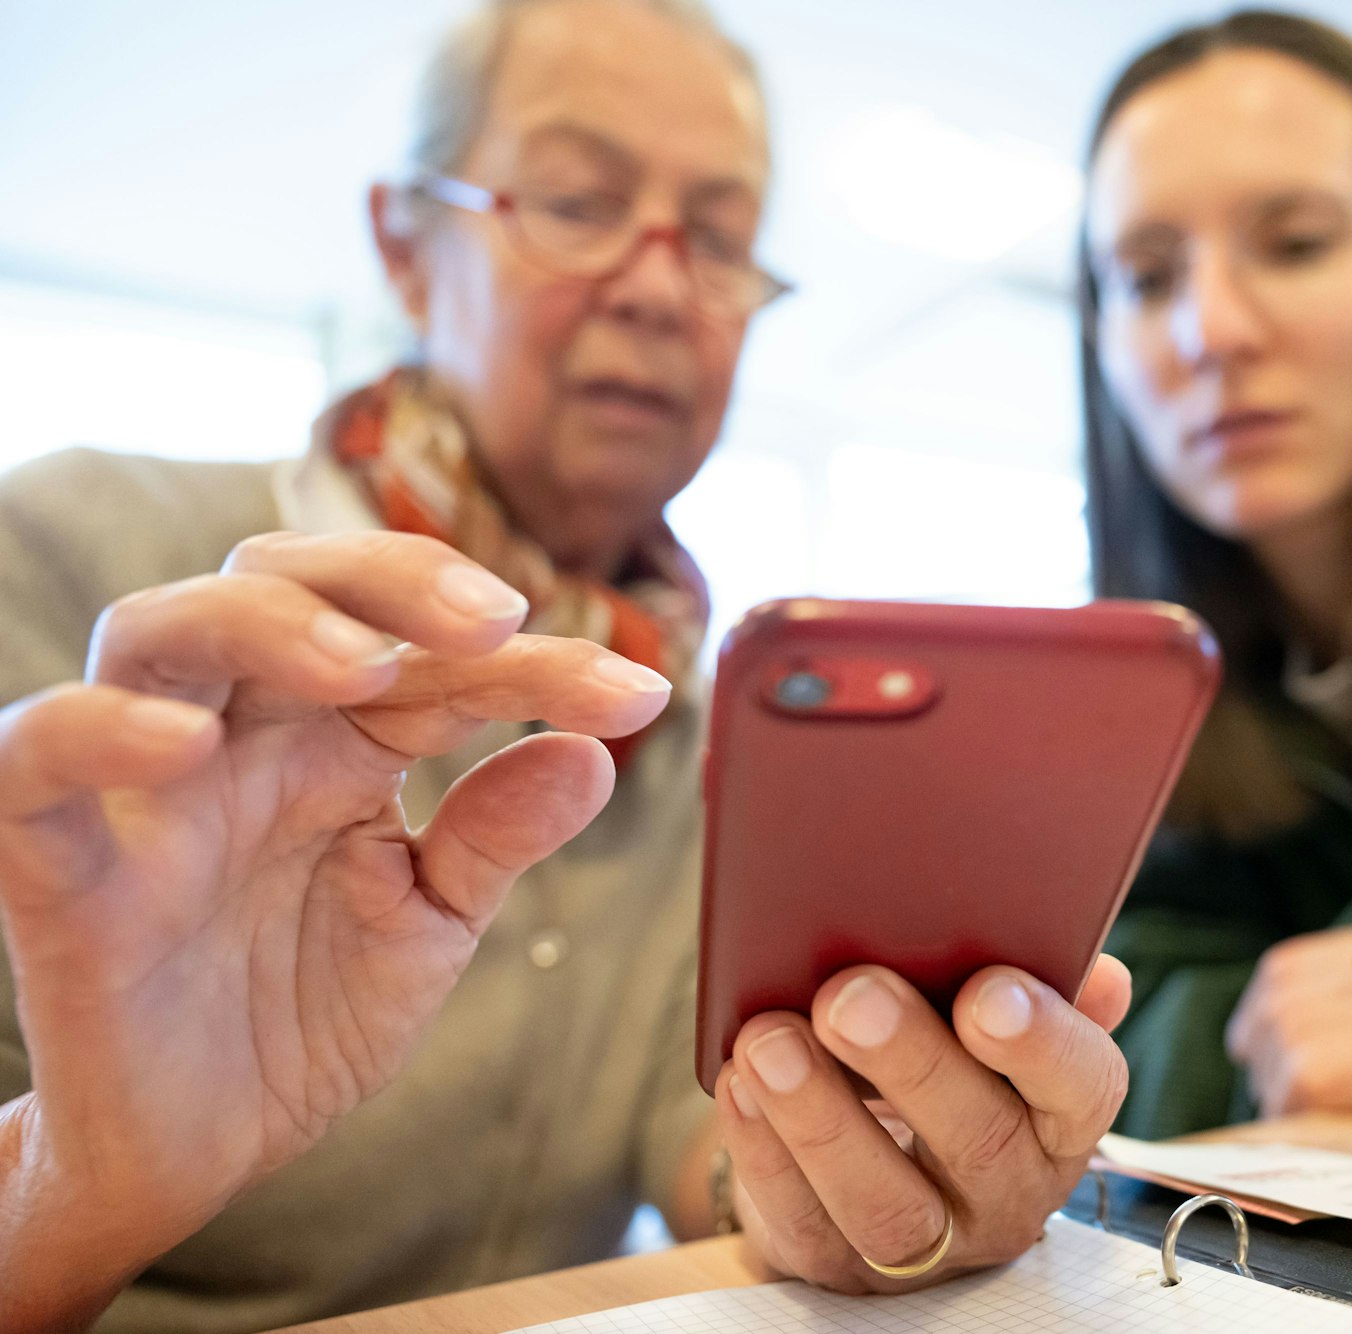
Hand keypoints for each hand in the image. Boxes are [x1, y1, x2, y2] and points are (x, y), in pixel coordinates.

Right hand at [0, 532, 668, 1304]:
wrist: (198, 1147)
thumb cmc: (302, 1014)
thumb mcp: (426, 926)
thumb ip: (494, 840)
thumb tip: (592, 759)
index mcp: (336, 738)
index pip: (430, 653)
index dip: (537, 659)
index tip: (636, 694)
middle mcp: (241, 732)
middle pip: (284, 580)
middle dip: (395, 578)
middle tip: (500, 618)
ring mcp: (145, 785)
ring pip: (161, 628)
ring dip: (271, 625)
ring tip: (371, 669)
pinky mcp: (54, 859)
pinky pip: (34, 754)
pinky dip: (99, 729)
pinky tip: (190, 744)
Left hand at [717, 955, 1131, 1292]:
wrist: (886, 1155)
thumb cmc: (953, 1059)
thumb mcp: (1000, 1018)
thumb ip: (1044, 980)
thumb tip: (1099, 973)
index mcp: (1061, 1117)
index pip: (1083, 1086)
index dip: (1042, 1043)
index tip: (987, 992)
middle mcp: (1010, 1191)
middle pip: (979, 1142)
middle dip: (911, 1064)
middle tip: (850, 996)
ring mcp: (929, 1243)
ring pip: (885, 1203)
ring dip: (821, 1119)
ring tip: (771, 1042)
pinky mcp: (841, 1266)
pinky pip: (802, 1220)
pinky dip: (764, 1148)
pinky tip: (741, 1081)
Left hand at [1225, 927, 1351, 1115]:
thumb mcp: (1349, 964)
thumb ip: (1314, 991)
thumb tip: (1301, 1028)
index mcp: (1280, 973)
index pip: (1251, 1032)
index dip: (1280, 1052)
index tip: (1310, 1063)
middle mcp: (1273, 1006)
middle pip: (1261, 1067)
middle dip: (1291, 1077)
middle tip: (1343, 1079)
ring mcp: (1285, 1043)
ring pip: (1273, 1095)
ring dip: (1304, 1102)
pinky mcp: (1304, 1081)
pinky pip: (1289, 1118)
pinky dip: (1314, 1123)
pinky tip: (1348, 1108)